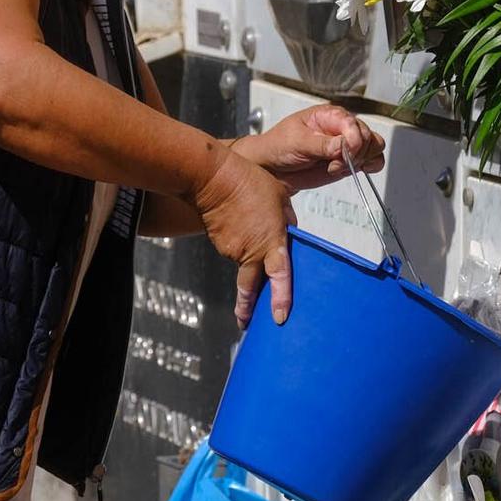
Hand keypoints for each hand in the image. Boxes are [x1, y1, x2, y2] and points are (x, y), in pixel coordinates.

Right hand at [190, 147, 297, 328]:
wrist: (212, 178)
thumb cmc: (249, 182)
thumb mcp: (279, 197)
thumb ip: (286, 219)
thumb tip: (288, 229)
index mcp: (271, 240)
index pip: (279, 275)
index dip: (280, 298)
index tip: (279, 317)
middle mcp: (250, 250)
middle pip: (249, 287)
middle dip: (247, 307)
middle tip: (246, 323)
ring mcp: (232, 249)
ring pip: (243, 261)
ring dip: (248, 257)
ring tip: (249, 230)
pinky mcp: (219, 243)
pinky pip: (232, 249)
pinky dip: (237, 243)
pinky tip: (237, 225)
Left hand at [235, 105, 384, 191]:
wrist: (272, 167)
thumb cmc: (279, 146)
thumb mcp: (296, 142)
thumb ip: (321, 144)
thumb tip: (343, 145)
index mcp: (329, 115)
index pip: (353, 124)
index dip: (353, 140)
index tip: (344, 154)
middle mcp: (342, 127)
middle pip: (367, 136)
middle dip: (355, 153)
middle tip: (333, 164)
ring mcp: (348, 144)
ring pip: (374, 147)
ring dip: (362, 160)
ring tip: (336, 167)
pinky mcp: (350, 161)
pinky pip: (372, 160)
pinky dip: (370, 166)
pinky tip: (352, 169)